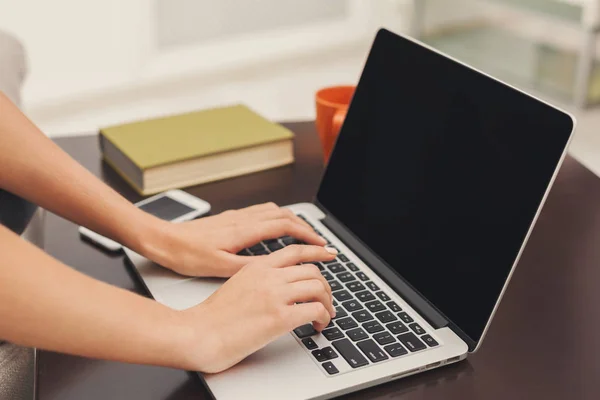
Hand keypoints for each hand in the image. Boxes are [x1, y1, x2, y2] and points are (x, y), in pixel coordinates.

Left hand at [141, 202, 326, 276]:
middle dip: (306, 227)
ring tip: (303, 233)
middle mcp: (243, 218)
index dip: (308, 236)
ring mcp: (236, 216)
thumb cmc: (185, 254)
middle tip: (319, 241)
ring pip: (273, 210)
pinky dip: (277, 217)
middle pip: (284, 215)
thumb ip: (248, 266)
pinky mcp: (229, 218)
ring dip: (293, 220)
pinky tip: (274, 227)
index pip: (286, 227)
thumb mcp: (219, 267)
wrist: (162, 239)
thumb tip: (274, 266)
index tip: (323, 246)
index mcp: (244, 230)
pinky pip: (261, 211)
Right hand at [177, 245, 336, 372]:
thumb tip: (278, 288)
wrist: (198, 333)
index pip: (295, 251)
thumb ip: (258, 280)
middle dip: (325, 286)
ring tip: (325, 315)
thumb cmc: (212, 317)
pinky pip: (315, 310)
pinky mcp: (280, 317)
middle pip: (312, 271)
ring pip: (318, 288)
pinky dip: (324, 317)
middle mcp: (269, 277)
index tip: (329, 255)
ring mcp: (275, 295)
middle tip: (326, 299)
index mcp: (257, 267)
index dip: (317, 252)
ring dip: (328, 303)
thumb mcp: (236, 285)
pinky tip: (318, 325)